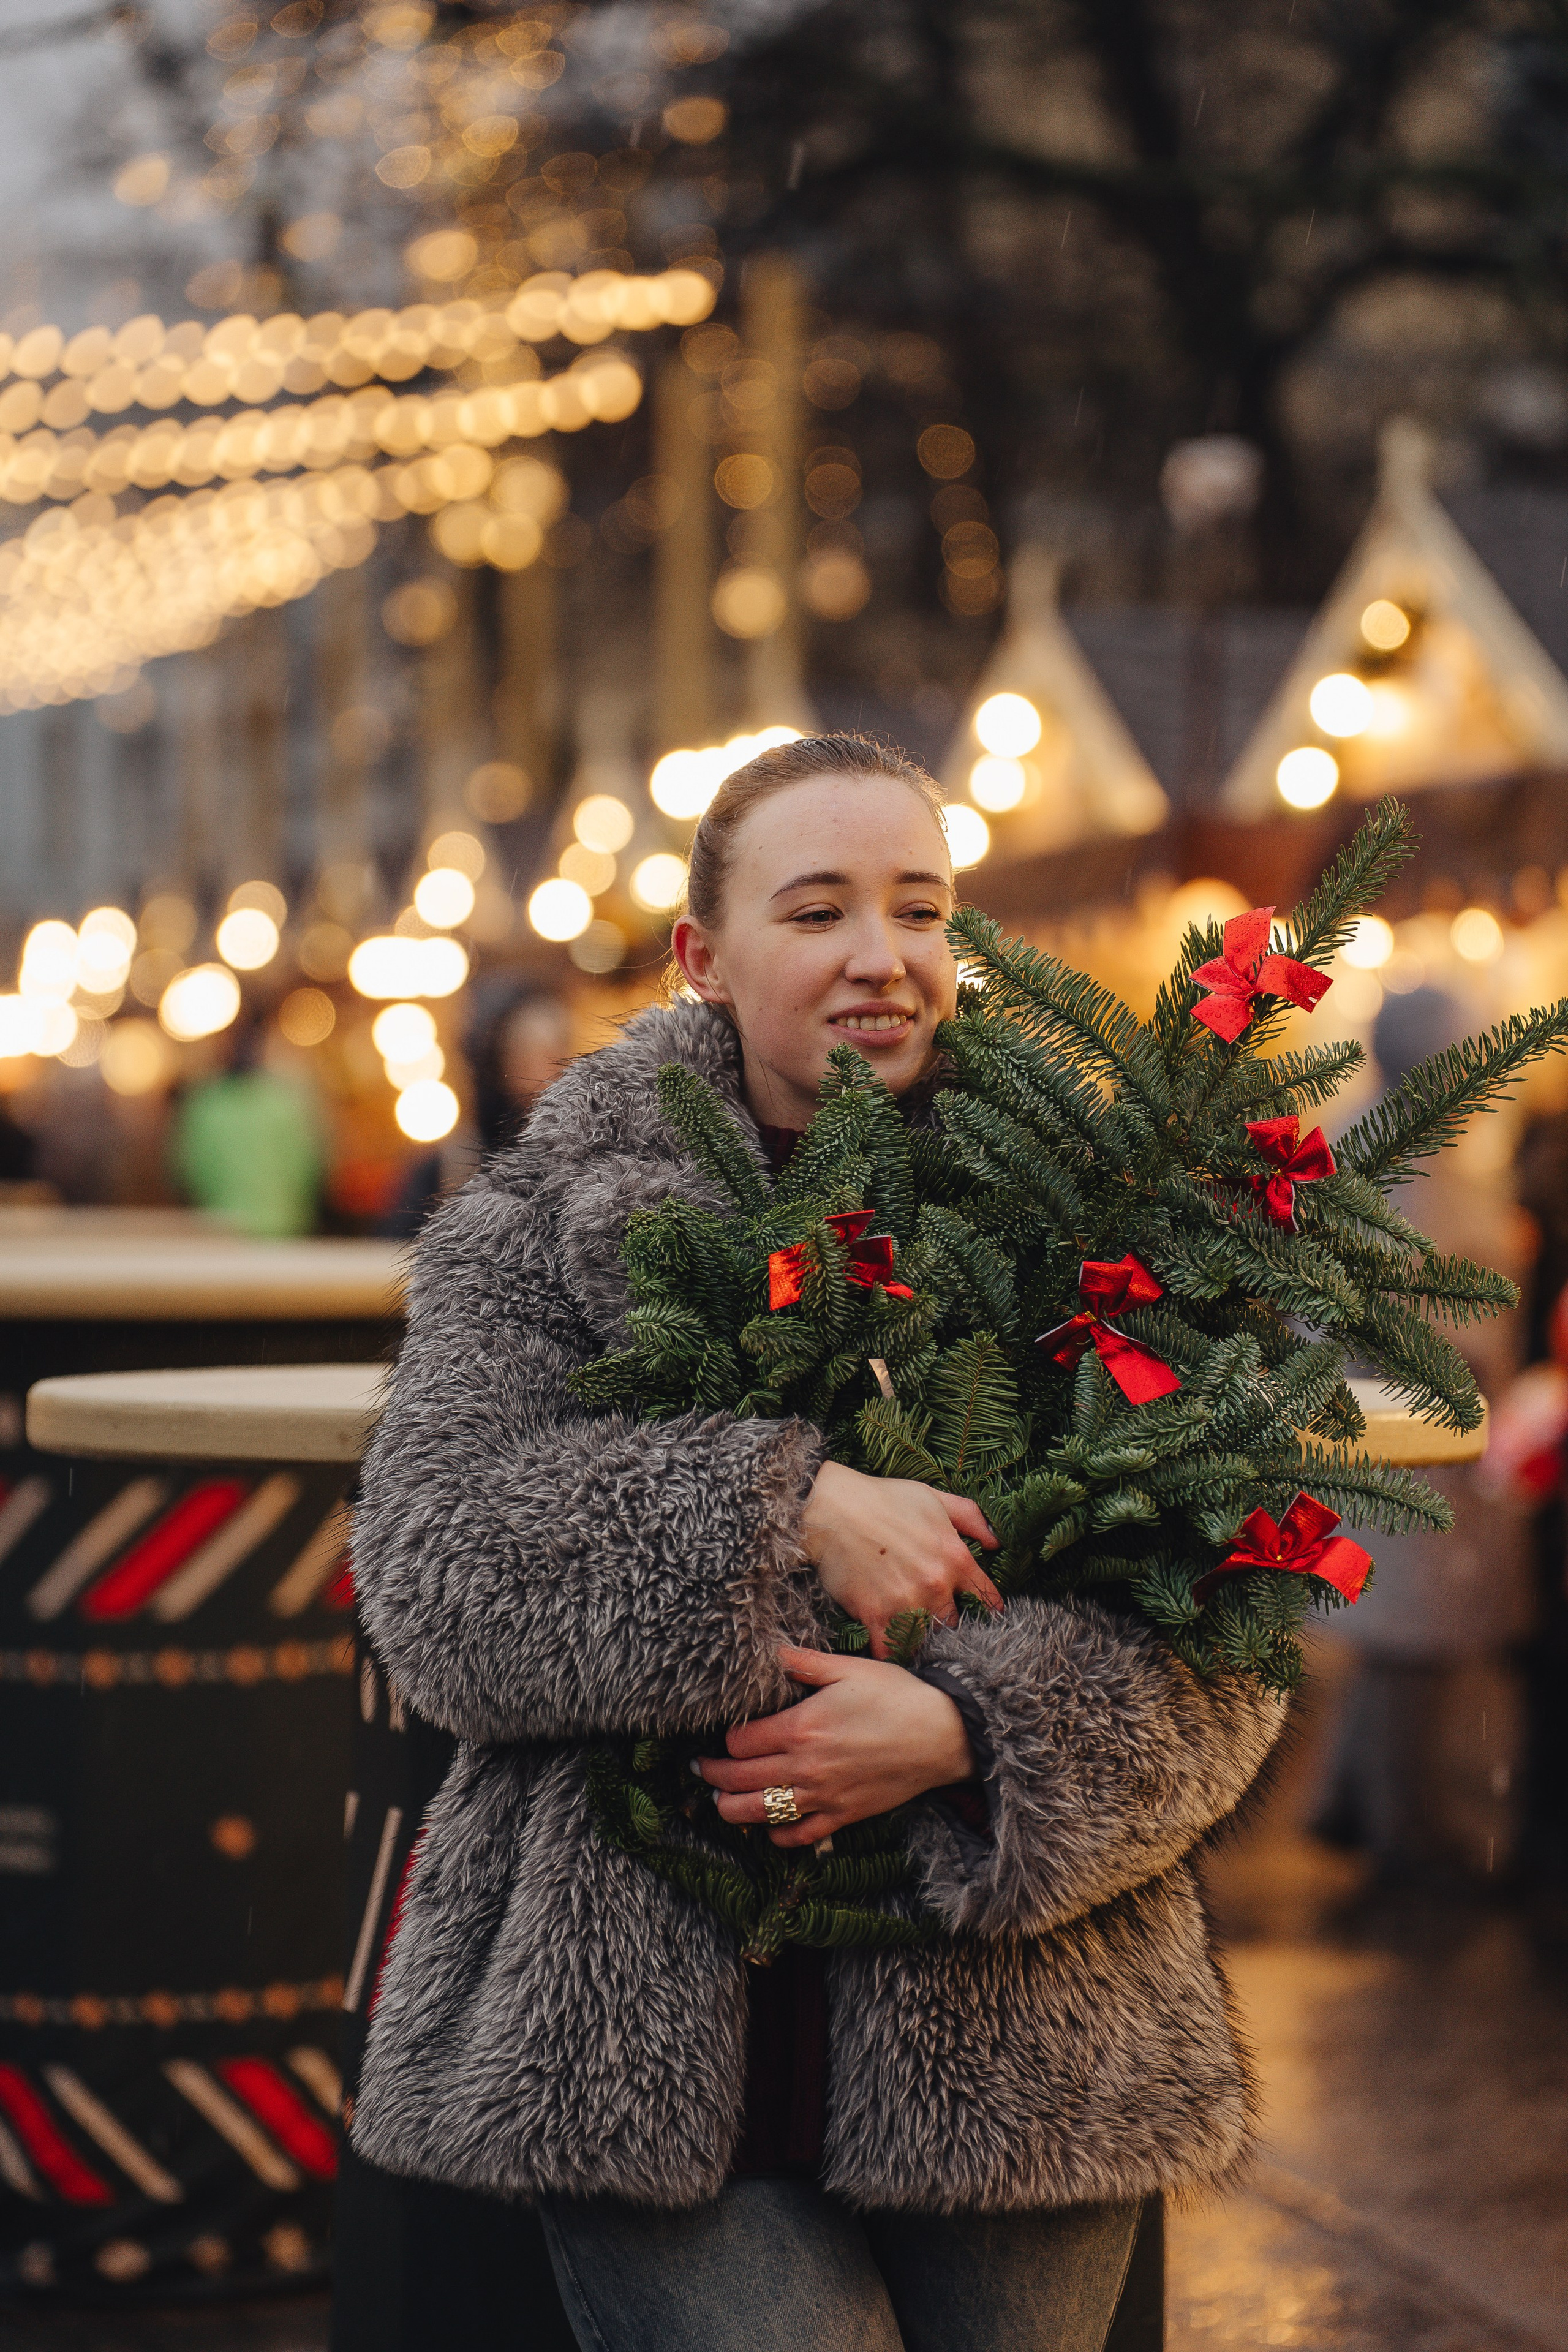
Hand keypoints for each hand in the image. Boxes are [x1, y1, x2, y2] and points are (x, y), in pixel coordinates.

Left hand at [699, 1644, 975, 1846]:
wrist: (944, 1735)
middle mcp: (805, 1767)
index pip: (740, 1742)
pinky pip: (799, 1836)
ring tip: (719, 1801)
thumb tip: (769, 1652)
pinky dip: (777, 1836)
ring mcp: (823, 1796)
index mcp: (800, 1727)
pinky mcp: (843, 1816)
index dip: (724, 1739)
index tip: (721, 1735)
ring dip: (731, 1810)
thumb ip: (802, 1662)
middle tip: (700, 1769)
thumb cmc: (897, 1696)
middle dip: (713, 1776)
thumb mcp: (848, 1668)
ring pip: (760, 1814)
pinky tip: (768, 1828)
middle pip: (740, 1780)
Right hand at [800, 1460, 1000, 1657]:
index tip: (982, 1617)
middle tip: (934, 1622)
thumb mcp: (935, 1498)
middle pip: (953, 1622)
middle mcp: (936, 1584)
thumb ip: (971, 1518)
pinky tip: (887, 1646)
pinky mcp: (876, 1615)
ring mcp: (906, 1602)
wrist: (832, 1507)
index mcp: (955, 1557)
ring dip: (918, 1638)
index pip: (986, 1597)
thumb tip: (997, 1542)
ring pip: (924, 1637)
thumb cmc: (883, 1499)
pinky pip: (890, 1648)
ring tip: (911, 1636)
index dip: (986, 1609)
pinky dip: (890, 1651)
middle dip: (945, 1622)